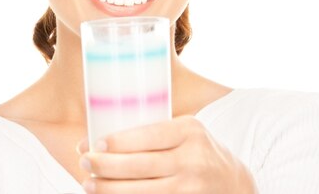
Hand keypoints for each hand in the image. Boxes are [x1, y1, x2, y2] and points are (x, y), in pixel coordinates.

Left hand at [77, 116, 256, 193]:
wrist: (234, 184)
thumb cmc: (199, 152)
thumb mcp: (187, 132)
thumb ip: (157, 131)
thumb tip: (104, 137)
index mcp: (189, 131)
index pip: (147, 136)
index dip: (117, 142)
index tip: (94, 144)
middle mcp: (192, 159)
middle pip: (139, 166)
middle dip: (105, 166)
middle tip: (85, 163)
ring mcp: (190, 188)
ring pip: (140, 191)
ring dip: (109, 189)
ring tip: (89, 184)